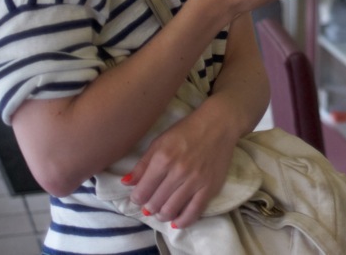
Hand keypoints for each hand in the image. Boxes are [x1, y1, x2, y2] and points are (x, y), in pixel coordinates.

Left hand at [121, 112, 234, 227]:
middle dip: (149, 207)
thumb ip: (142, 164)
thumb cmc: (187, 131)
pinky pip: (194, 212)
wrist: (219, 124)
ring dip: (162, 214)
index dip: (137, 198)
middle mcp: (178, 171)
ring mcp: (195, 181)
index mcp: (163, 158)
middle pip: (154, 203)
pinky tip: (176, 221)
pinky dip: (182, 221)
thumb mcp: (160, 142)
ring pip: (171, 210)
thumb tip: (126, 183)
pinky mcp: (210, 187)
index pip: (141, 192)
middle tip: (150, 204)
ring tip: (162, 210)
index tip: (139, 197)